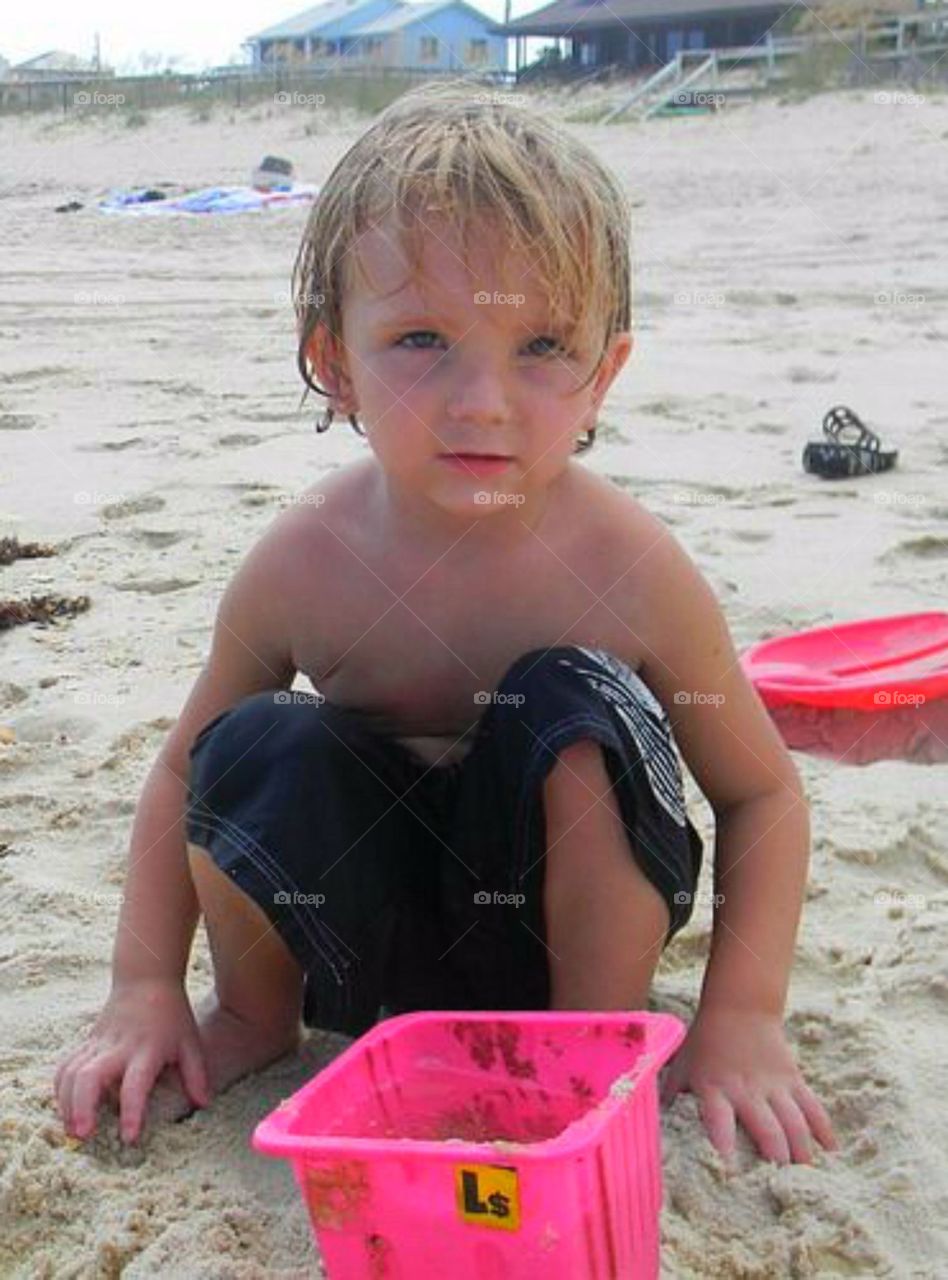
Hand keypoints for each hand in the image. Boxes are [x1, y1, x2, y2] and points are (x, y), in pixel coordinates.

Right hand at [54, 978, 210, 1143]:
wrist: (146, 979)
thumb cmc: (172, 1015)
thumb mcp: (190, 1042)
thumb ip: (196, 1075)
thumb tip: (204, 1105)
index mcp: (147, 1050)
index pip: (135, 1084)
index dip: (131, 1112)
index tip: (129, 1138)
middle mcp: (118, 1047)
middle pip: (90, 1077)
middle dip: (82, 1107)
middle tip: (83, 1135)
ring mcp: (98, 1043)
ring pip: (71, 1072)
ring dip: (66, 1102)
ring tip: (72, 1130)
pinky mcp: (87, 1041)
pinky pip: (65, 1065)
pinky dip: (60, 1087)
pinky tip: (65, 1107)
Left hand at [660, 1006, 837, 1165]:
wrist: (739, 1007)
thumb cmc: (705, 1042)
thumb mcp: (681, 1065)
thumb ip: (671, 1096)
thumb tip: (648, 1124)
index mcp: (715, 1088)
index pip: (719, 1121)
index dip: (725, 1146)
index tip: (730, 1174)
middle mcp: (746, 1089)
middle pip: (767, 1128)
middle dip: (776, 1159)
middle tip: (781, 1187)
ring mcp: (774, 1084)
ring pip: (794, 1122)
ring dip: (802, 1152)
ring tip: (807, 1179)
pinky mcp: (793, 1079)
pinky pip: (812, 1107)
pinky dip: (824, 1130)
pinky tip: (832, 1153)